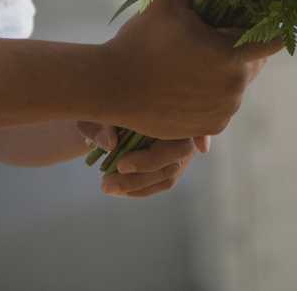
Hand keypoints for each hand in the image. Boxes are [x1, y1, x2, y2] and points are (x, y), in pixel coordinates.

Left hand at [78, 122, 210, 197]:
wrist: (104, 123)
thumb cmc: (102, 111)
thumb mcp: (95, 114)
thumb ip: (101, 125)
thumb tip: (111, 143)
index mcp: (170, 107)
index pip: (192, 120)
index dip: (201, 134)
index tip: (200, 147)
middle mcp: (183, 128)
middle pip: (179, 150)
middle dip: (149, 163)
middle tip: (118, 167)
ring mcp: (181, 149)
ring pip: (169, 172)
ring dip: (138, 182)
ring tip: (105, 185)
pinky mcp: (172, 167)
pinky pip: (163, 183)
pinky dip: (139, 189)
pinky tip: (117, 189)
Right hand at [101, 0, 278, 139]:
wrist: (110, 87)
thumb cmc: (139, 40)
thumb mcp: (168, 1)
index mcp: (231, 56)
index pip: (273, 41)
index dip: (273, 29)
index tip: (270, 21)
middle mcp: (234, 87)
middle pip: (255, 64)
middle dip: (244, 49)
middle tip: (221, 38)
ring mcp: (224, 110)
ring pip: (238, 85)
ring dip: (228, 73)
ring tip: (201, 62)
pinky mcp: (211, 127)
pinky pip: (224, 105)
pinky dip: (215, 95)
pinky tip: (194, 82)